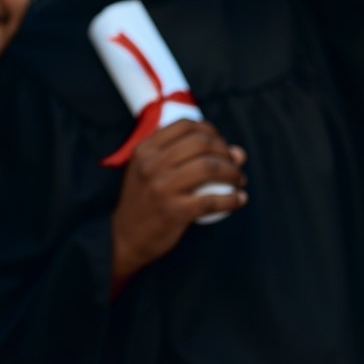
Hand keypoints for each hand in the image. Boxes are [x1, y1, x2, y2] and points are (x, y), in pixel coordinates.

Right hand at [109, 119, 247, 292]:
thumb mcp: (153, 171)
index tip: (220, 144)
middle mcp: (151, 164)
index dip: (210, 130)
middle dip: (225, 151)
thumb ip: (189, 157)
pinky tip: (239, 200)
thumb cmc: (145, 201)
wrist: (124, 237)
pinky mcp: (173, 211)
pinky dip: (232, 199)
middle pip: (201, 143)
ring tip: (239, 180)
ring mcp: (161, 187)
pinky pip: (211, 201)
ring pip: (209, 167)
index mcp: (145, 149)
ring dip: (233, 172)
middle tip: (233, 164)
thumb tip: (238, 153)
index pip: (185, 126)